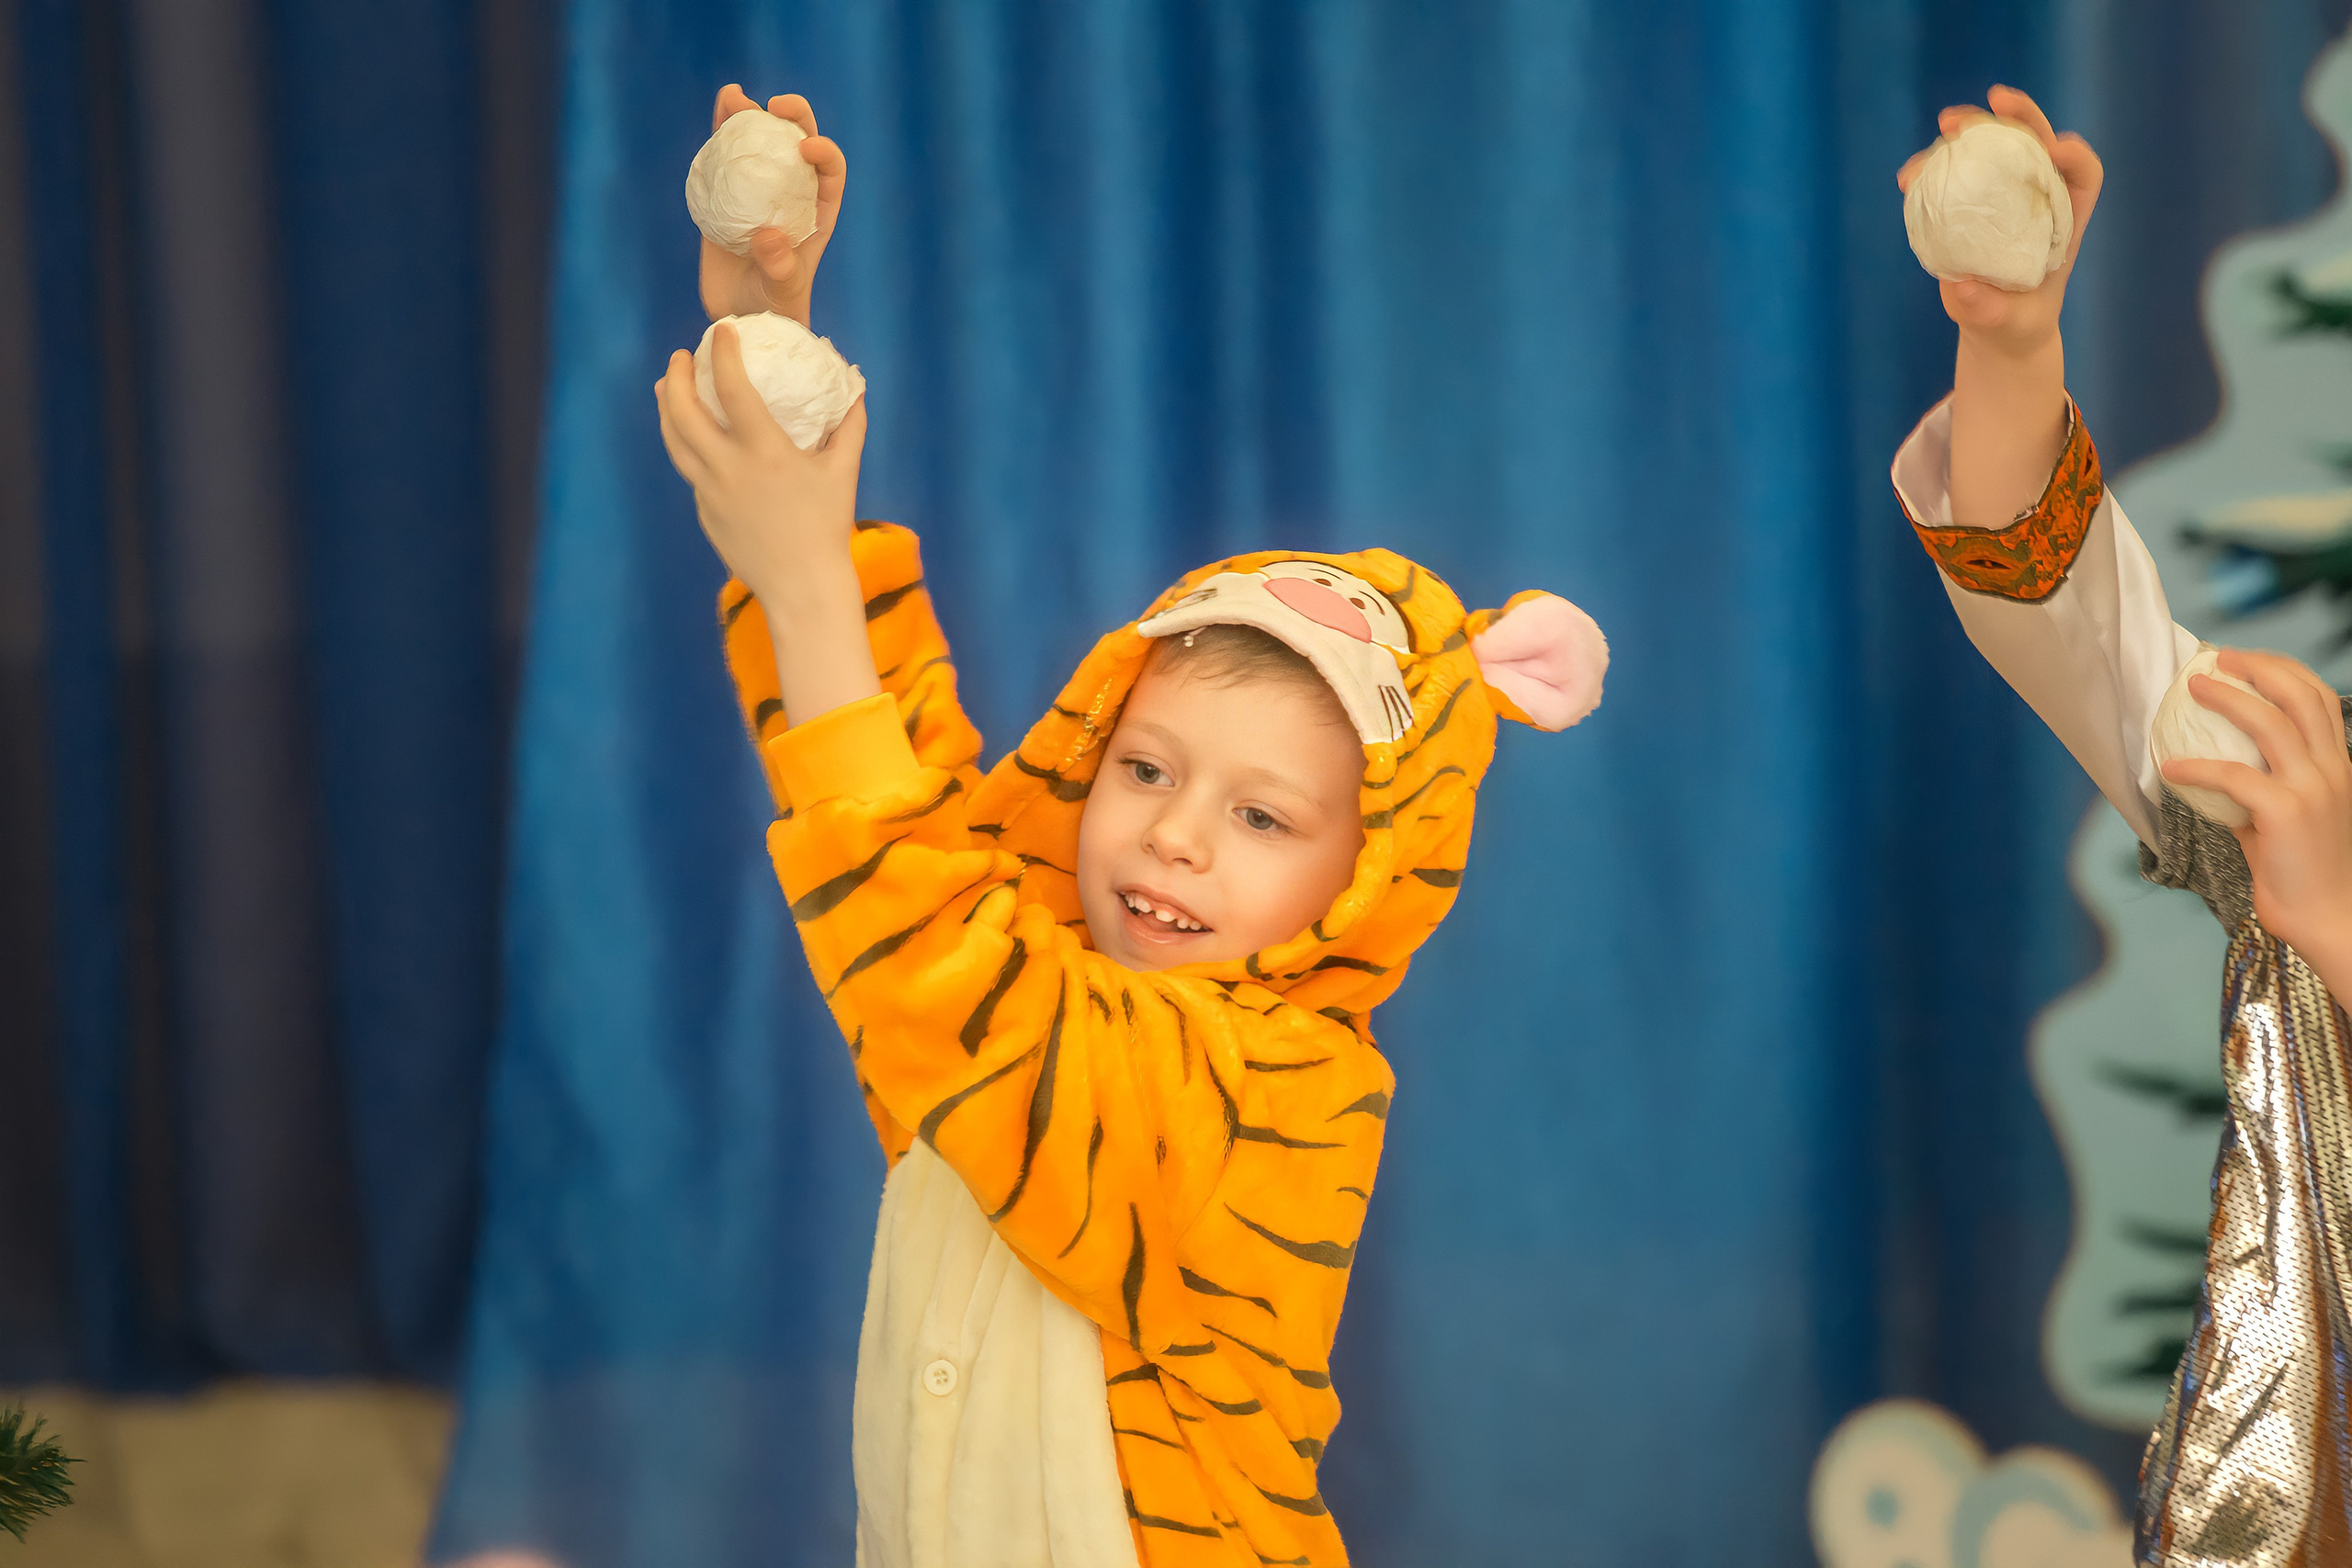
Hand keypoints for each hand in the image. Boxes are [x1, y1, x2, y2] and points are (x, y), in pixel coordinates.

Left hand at [657, 322, 879, 722]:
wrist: (801, 587)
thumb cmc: (827, 528)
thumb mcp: (843, 472)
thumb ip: (849, 426)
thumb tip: (855, 386)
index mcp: (764, 452)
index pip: (732, 388)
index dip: (722, 353)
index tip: (722, 332)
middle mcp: (728, 469)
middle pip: (683, 412)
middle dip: (676, 378)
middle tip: (680, 358)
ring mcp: (710, 493)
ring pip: (674, 442)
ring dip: (667, 409)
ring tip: (667, 389)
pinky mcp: (704, 513)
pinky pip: (691, 472)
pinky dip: (688, 447)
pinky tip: (695, 438)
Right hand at [697, 85, 846, 327]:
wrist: (739, 316)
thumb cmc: (774, 309)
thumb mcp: (783, 294)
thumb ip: (781, 267)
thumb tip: (768, 234)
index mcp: (816, 213)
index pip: (830, 173)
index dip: (825, 153)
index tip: (806, 147)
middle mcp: (790, 194)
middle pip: (799, 145)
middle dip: (793, 118)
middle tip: (775, 106)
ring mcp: (758, 192)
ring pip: (759, 145)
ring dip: (750, 116)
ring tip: (733, 96)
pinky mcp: (726, 196)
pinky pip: (725, 159)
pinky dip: (721, 133)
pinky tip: (718, 112)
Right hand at [1896, 86, 2103, 362]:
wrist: (1995, 326)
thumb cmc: (2016, 323)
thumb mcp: (2011, 324)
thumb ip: (1991, 310)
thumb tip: (1961, 287)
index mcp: (2065, 219)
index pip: (2082, 174)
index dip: (2074, 156)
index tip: (2054, 150)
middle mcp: (2037, 197)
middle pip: (2039, 142)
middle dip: (2021, 116)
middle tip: (1995, 101)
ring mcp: (2002, 197)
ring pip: (1995, 149)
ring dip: (1973, 128)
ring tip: (1946, 123)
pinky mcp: (1969, 205)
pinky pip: (1954, 177)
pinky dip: (1933, 169)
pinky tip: (1910, 175)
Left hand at [2160, 650, 2351, 987]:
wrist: (2330, 919)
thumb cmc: (2303, 873)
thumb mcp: (2291, 818)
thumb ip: (2265, 789)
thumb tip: (2217, 772)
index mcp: (2340, 766)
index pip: (2320, 699)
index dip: (2283, 670)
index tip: (2244, 659)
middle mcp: (2333, 770)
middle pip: (2301, 696)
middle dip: (2258, 667)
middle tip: (2217, 659)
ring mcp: (2313, 789)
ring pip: (2270, 723)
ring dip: (2227, 699)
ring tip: (2192, 689)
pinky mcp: (2286, 814)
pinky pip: (2233, 777)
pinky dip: (2197, 768)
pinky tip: (2170, 768)